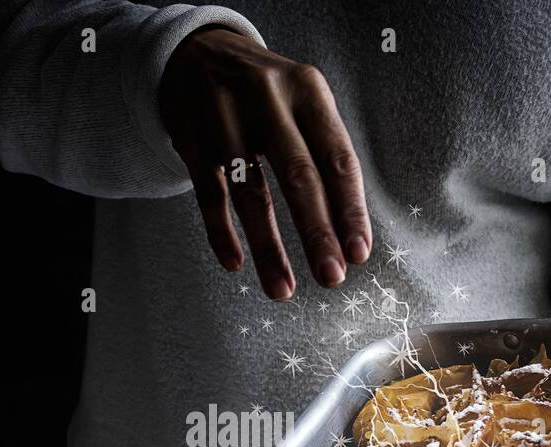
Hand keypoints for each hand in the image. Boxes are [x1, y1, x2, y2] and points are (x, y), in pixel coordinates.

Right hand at [159, 26, 370, 299]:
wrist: (197, 52)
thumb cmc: (265, 96)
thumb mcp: (301, 103)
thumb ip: (322, 154)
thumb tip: (346, 232)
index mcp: (309, 90)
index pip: (337, 158)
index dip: (350, 209)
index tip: (358, 254)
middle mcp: (269, 98)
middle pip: (299, 175)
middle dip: (317, 232)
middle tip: (331, 277)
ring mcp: (225, 116)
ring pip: (251, 192)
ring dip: (268, 247)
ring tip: (282, 290)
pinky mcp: (192, 137)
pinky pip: (209, 193)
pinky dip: (221, 232)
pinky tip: (234, 264)